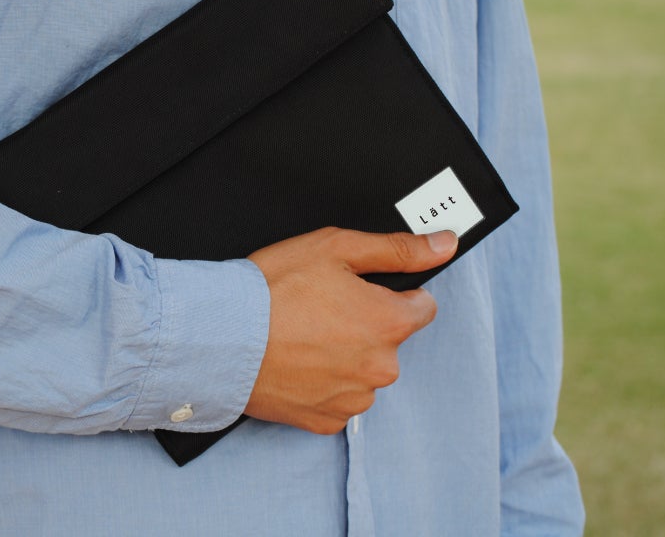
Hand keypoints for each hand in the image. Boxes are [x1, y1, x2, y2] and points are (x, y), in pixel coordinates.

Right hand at [244, 227, 454, 433]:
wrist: (221, 335)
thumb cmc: (272, 289)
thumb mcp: (335, 248)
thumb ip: (397, 249)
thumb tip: (443, 244)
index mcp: (390, 322)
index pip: (421, 306)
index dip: (389, 294)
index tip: (358, 291)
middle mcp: (381, 367)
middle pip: (388, 341)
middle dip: (362, 325)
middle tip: (318, 309)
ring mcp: (354, 398)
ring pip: (362, 371)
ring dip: (342, 357)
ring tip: (300, 336)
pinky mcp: (325, 420)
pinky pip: (336, 399)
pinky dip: (321, 384)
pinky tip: (295, 363)